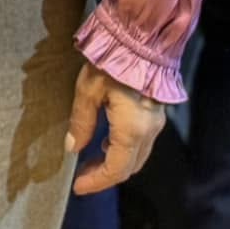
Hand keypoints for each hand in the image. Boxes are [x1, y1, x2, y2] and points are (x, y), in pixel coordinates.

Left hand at [68, 64, 164, 195]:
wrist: (140, 40)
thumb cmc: (110, 62)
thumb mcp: (87, 91)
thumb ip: (81, 122)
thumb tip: (73, 148)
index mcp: (132, 130)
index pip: (116, 169)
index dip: (97, 182)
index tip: (77, 188)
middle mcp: (149, 132)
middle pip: (129, 167)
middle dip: (105, 176)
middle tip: (81, 176)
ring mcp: (156, 124)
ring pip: (137, 156)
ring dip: (114, 163)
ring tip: (89, 161)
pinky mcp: (156, 115)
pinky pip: (141, 143)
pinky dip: (123, 150)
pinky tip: (105, 143)